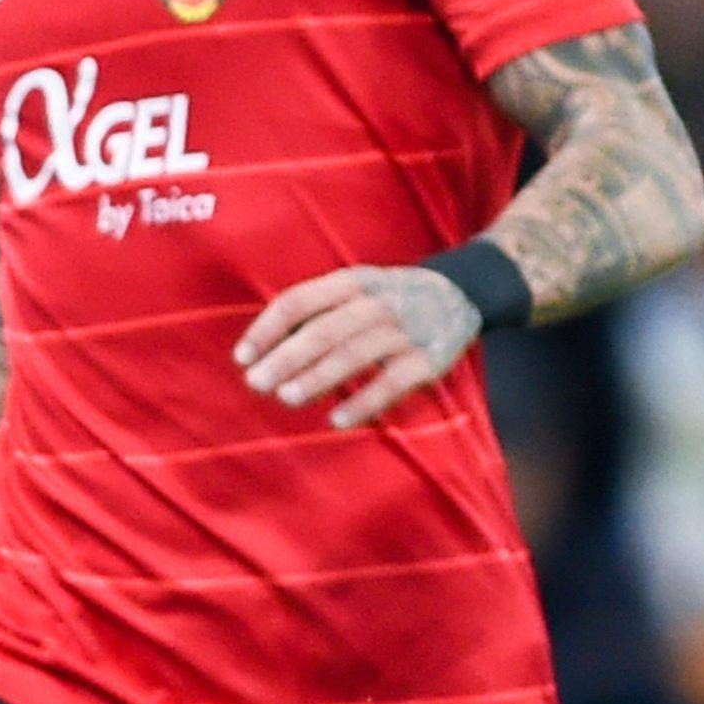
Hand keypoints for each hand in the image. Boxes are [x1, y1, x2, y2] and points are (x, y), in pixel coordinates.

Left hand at [235, 262, 484, 429]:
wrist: (462, 292)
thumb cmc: (387, 299)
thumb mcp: (355, 289)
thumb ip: (315, 313)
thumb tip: (259, 352)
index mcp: (352, 282)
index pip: (300, 301)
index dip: (268, 329)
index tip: (241, 357)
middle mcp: (378, 301)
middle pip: (324, 329)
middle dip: (286, 357)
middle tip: (257, 383)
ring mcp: (406, 330)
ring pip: (355, 353)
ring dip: (318, 376)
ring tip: (287, 397)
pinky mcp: (430, 359)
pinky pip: (393, 382)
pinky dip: (364, 402)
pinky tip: (337, 421)